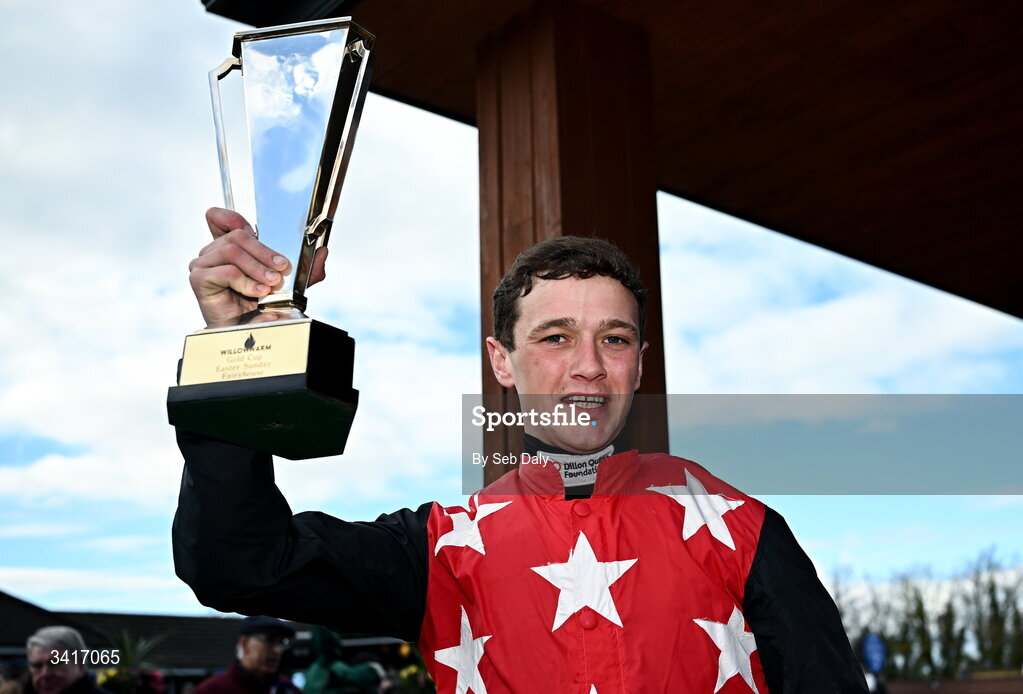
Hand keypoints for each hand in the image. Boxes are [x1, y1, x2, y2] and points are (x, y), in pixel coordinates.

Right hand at [188, 208, 327, 326]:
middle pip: (237, 236)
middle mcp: (213, 252)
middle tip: (282, 269)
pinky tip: (257, 292)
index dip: (231, 217)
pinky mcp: (199, 279)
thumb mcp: (289, 284)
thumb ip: (305, 269)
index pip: (221, 218)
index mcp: (229, 246)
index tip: (254, 230)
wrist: (245, 333)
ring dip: (257, 268)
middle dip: (265, 252)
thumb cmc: (260, 306)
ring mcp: (203, 264)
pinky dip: (245, 281)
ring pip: (232, 251)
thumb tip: (322, 253)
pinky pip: (225, 271)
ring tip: (271, 284)